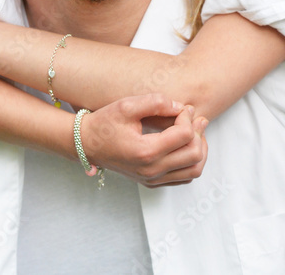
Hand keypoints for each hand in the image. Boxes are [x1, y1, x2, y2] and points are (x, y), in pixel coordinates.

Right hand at [80, 94, 208, 186]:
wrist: (85, 144)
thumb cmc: (104, 124)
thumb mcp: (127, 105)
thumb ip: (156, 102)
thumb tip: (181, 107)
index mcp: (145, 151)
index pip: (185, 135)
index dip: (188, 117)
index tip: (181, 108)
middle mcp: (151, 170)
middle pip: (194, 154)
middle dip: (198, 132)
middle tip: (194, 118)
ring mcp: (152, 179)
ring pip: (194, 170)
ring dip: (199, 149)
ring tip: (193, 132)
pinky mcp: (152, 182)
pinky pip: (184, 177)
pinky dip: (191, 161)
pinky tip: (184, 144)